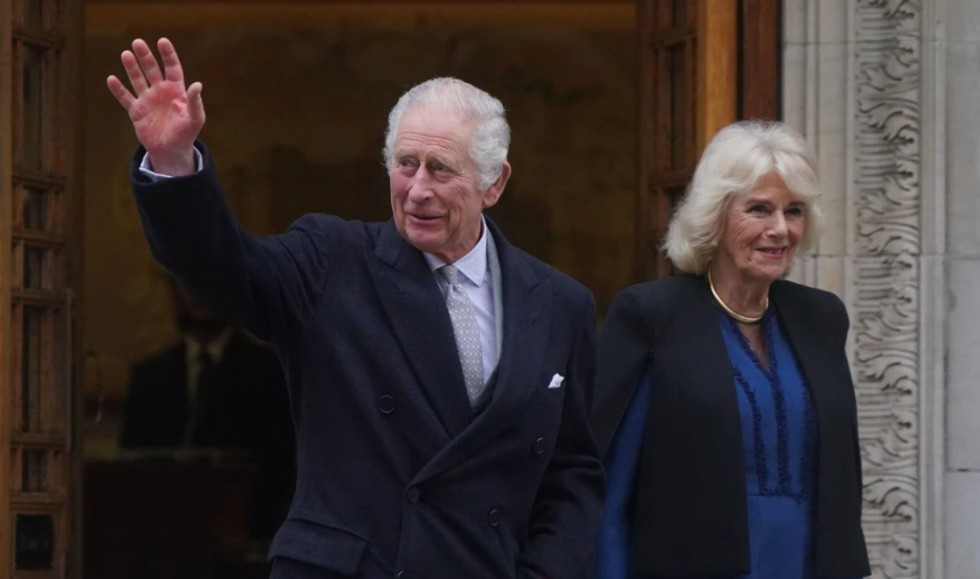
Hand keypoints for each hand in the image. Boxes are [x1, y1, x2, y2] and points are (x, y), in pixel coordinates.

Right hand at [106, 38, 203, 175]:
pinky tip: (111, 79)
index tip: (162, 41)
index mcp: (176, 91)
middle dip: (145, 56)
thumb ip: (195, 102)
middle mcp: (160, 92)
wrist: (171, 151)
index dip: (168, 55)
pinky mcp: (136, 111)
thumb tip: (197, 84)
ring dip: (131, 68)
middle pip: (152, 70)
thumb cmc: (186, 133)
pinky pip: (125, 98)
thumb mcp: (195, 118)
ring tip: (126, 54)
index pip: (172, 68)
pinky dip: (118, 90)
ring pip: (138, 80)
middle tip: (138, 42)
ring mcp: (147, 100)